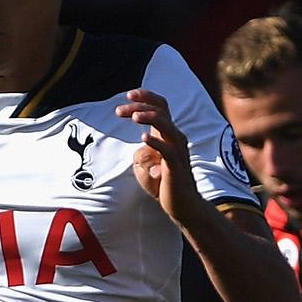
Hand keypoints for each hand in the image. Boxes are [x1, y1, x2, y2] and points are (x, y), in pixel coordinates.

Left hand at [117, 88, 200, 224]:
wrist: (182, 206)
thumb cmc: (163, 185)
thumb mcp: (145, 167)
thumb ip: (141, 154)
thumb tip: (141, 148)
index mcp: (168, 135)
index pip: (161, 107)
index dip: (146, 97)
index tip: (128, 94)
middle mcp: (175, 138)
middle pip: (160, 112)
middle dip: (139, 107)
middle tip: (119, 110)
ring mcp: (177, 151)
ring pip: (166, 126)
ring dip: (150, 118)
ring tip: (135, 117)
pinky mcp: (176, 166)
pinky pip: (167, 150)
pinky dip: (155, 142)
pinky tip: (143, 138)